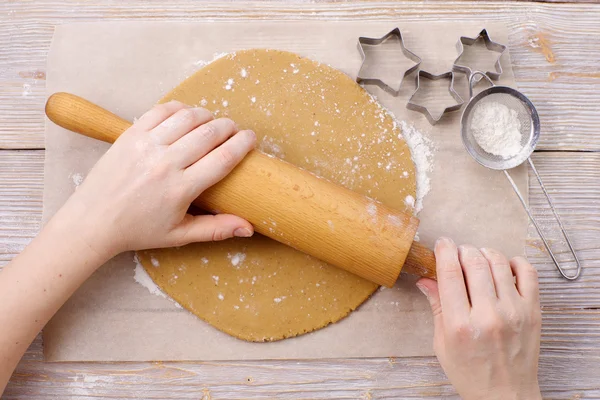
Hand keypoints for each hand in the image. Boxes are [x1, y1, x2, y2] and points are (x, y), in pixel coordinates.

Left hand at [60, 101, 255, 258]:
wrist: (93, 221)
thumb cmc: (138, 230)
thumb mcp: (180, 235)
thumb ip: (216, 229)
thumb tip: (249, 228)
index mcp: (180, 189)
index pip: (223, 158)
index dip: (243, 144)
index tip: (251, 138)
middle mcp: (165, 163)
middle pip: (209, 133)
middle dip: (229, 127)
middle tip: (234, 131)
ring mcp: (146, 145)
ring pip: (188, 117)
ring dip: (206, 115)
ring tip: (212, 122)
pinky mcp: (131, 134)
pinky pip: (161, 110)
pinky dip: (180, 108)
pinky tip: (187, 115)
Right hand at [417, 238, 541, 399]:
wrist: (505, 395)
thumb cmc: (471, 373)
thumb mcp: (442, 343)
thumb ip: (437, 306)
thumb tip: (426, 279)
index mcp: (460, 325)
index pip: (450, 273)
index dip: (444, 251)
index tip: (442, 244)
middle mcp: (488, 315)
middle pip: (474, 262)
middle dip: (463, 250)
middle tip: (458, 253)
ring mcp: (514, 312)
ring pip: (499, 262)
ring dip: (484, 253)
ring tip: (478, 259)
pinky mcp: (533, 312)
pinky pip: (528, 273)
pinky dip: (514, 262)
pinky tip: (504, 267)